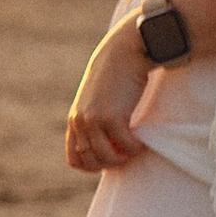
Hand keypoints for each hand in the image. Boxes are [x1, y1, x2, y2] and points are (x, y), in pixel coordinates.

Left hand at [66, 25, 154, 173]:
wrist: (124, 50)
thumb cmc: (117, 76)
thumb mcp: (98, 99)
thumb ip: (96, 118)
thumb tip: (107, 145)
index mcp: (74, 120)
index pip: (74, 159)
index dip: (92, 165)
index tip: (111, 159)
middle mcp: (80, 122)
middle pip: (91, 161)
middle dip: (111, 163)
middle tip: (127, 155)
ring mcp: (93, 120)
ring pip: (107, 158)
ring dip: (124, 158)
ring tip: (135, 148)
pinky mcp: (111, 117)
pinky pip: (125, 147)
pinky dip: (135, 148)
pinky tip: (141, 140)